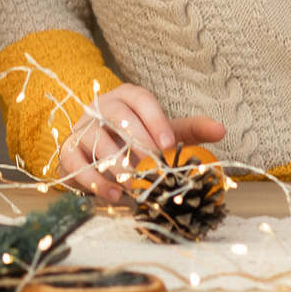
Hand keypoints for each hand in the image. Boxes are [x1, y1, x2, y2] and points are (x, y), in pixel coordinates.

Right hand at [53, 84, 226, 203]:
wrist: (98, 151)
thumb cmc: (136, 139)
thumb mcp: (164, 132)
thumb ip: (191, 130)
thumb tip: (221, 130)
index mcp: (127, 97)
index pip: (140, 100)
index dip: (155, 120)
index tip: (168, 145)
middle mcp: (102, 107)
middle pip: (117, 117)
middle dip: (138, 144)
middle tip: (154, 167)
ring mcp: (82, 128)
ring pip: (96, 140)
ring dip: (118, 165)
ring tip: (136, 185)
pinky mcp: (69, 151)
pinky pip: (76, 163)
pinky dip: (94, 180)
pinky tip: (114, 194)